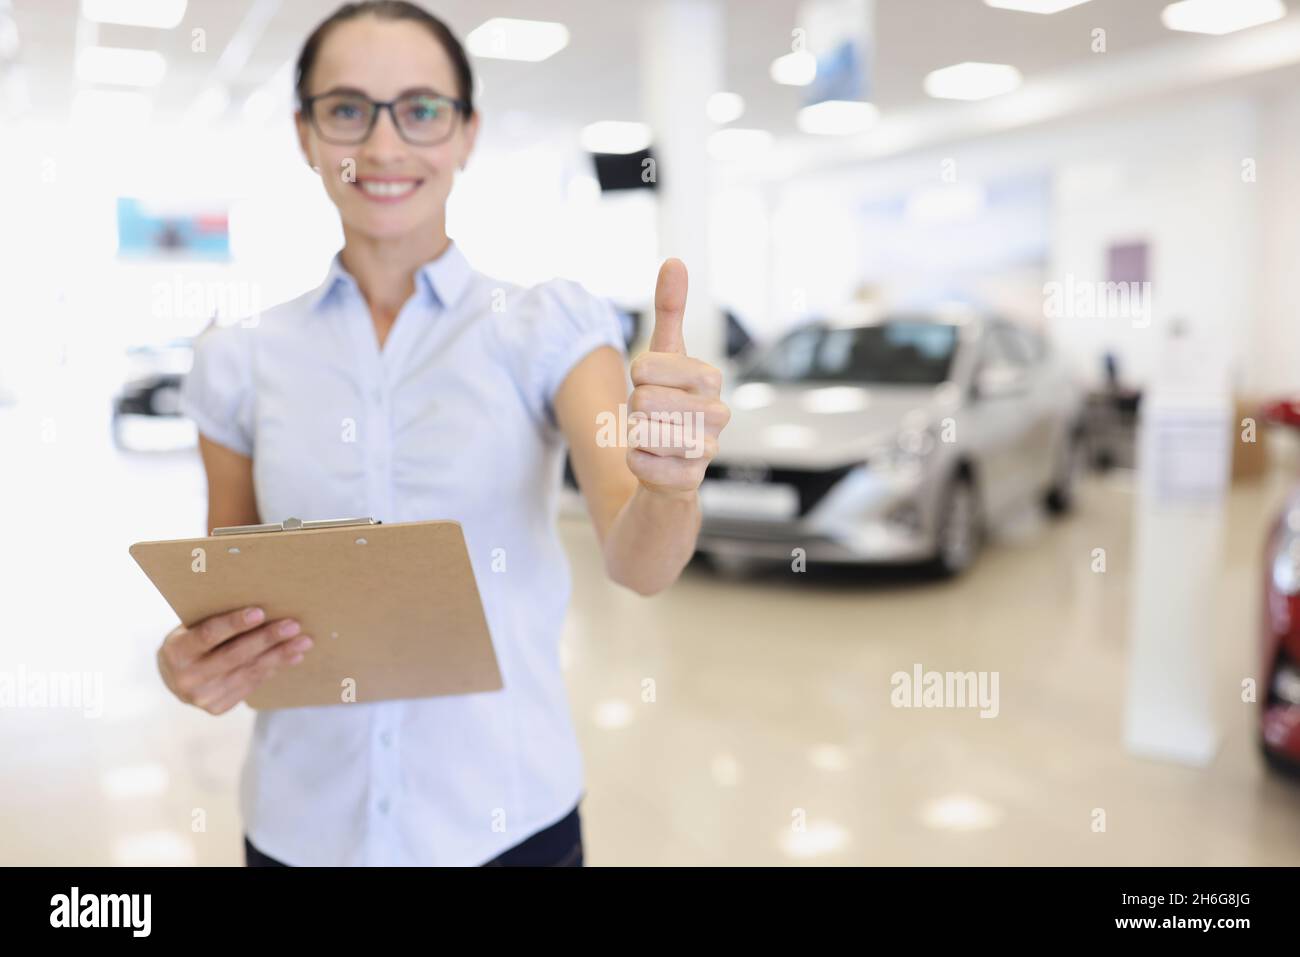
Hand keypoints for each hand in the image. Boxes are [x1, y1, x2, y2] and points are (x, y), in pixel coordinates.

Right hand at [157, 606, 313, 714]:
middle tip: (293, 626)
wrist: (174, 677)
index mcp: (175, 650)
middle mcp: (186, 677)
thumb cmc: (192, 641)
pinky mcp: (217, 708)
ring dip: (280, 655)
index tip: (260, 612)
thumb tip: (263, 605)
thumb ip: (216, 619)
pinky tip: (293, 657)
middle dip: (267, 639)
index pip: (207, 634)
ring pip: (248, 672)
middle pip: (234, 656)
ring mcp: (202, 697)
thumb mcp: (192, 627)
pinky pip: (251, 684)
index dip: (234, 624)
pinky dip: (274, 668)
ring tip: (303, 641)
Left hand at [625, 259, 729, 498]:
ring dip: (635, 436)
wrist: (670, 466)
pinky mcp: (690, 481)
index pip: (645, 366)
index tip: (650, 385)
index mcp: (709, 377)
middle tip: (652, 417)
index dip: (637, 377)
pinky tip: (653, 462)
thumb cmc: (668, 403)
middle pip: (641, 401)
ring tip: (655, 438)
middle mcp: (717, 413)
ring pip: (641, 433)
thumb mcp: (666, 356)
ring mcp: (707, 449)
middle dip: (634, 411)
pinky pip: (640, 464)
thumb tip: (674, 260)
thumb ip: (670, 310)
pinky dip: (636, 462)